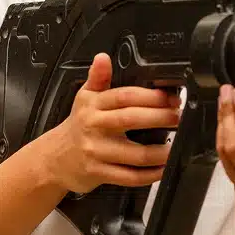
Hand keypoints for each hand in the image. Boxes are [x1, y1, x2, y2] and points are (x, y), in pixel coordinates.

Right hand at [45, 53, 181, 193]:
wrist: (55, 159)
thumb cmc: (78, 127)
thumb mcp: (85, 99)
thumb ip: (98, 78)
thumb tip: (102, 57)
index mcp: (93, 105)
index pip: (125, 96)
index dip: (151, 96)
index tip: (171, 99)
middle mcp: (94, 127)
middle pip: (131, 120)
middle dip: (160, 118)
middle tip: (179, 118)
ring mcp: (97, 152)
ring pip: (134, 154)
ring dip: (160, 152)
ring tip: (176, 147)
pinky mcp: (99, 173)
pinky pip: (129, 177)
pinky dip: (150, 175)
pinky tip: (163, 169)